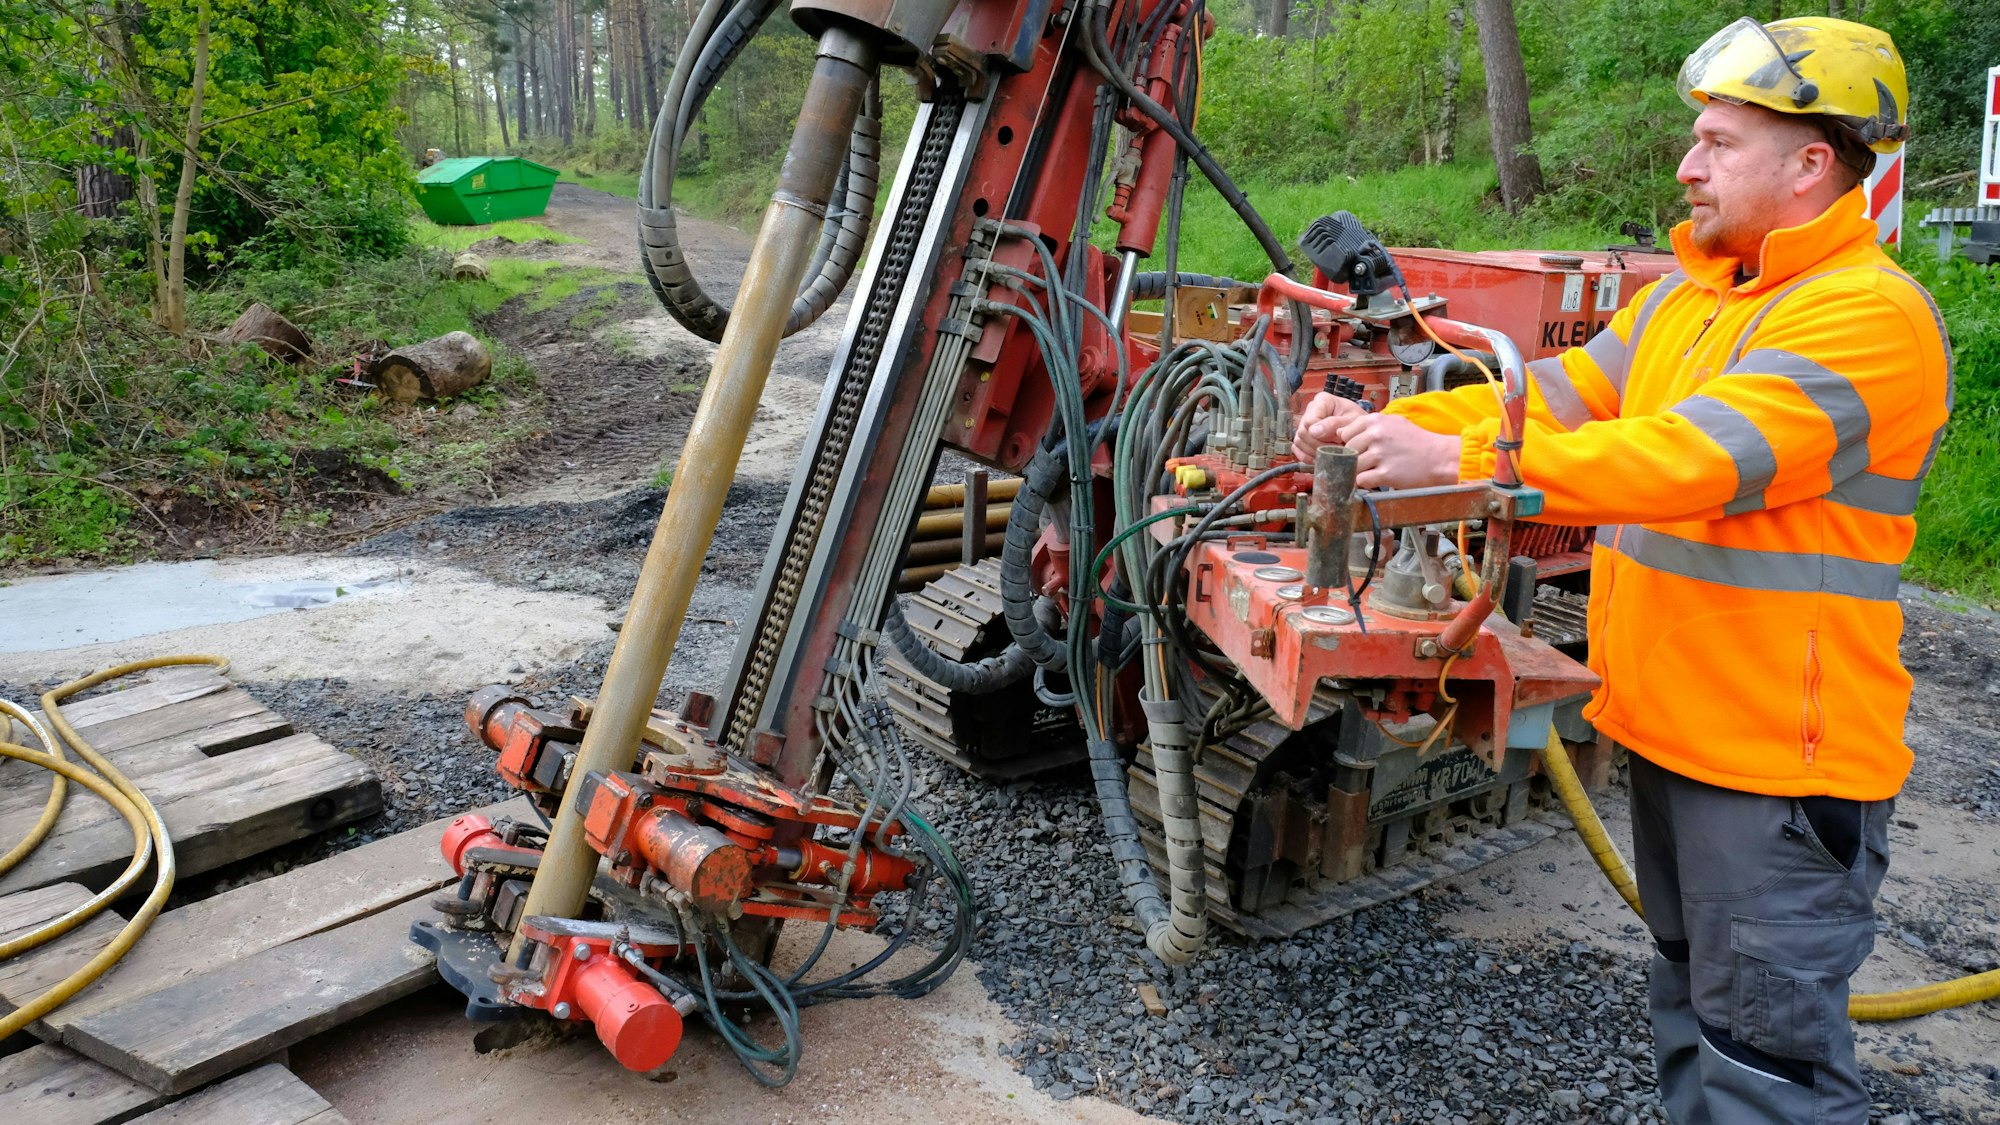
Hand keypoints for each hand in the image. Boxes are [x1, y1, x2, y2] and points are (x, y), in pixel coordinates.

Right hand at [1291, 393, 1365, 461]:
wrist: (1362, 430)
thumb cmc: (1359, 422)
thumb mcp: (1352, 421)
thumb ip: (1334, 424)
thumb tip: (1314, 431)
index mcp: (1322, 401)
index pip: (1310, 420)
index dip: (1322, 435)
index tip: (1338, 440)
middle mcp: (1310, 410)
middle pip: (1303, 432)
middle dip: (1320, 445)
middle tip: (1337, 448)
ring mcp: (1304, 424)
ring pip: (1299, 442)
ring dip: (1315, 452)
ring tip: (1333, 453)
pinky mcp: (1303, 437)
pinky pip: (1297, 449)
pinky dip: (1308, 457)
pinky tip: (1321, 458)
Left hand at [1336, 413, 1461, 489]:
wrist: (1439, 458)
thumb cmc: (1417, 442)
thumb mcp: (1394, 423)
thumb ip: (1369, 426)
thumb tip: (1340, 432)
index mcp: (1375, 420)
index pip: (1345, 433)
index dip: (1351, 443)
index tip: (1362, 448)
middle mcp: (1375, 435)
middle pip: (1347, 451)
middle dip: (1355, 458)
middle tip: (1372, 461)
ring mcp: (1379, 455)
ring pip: (1353, 466)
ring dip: (1362, 471)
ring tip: (1377, 469)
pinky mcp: (1384, 474)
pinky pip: (1361, 480)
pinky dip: (1366, 482)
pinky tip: (1378, 478)